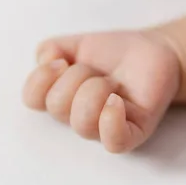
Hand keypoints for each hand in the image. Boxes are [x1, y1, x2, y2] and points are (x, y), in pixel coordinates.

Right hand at [22, 30, 180, 152]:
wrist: (154, 51)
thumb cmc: (113, 53)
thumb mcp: (76, 43)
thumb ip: (51, 48)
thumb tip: (45, 60)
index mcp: (61, 97)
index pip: (32, 99)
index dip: (41, 78)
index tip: (61, 61)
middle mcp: (78, 117)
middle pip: (57, 107)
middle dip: (77, 77)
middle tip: (96, 70)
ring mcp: (104, 127)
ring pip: (82, 121)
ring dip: (97, 90)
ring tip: (113, 82)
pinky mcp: (133, 132)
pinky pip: (114, 140)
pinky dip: (111, 120)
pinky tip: (117, 100)